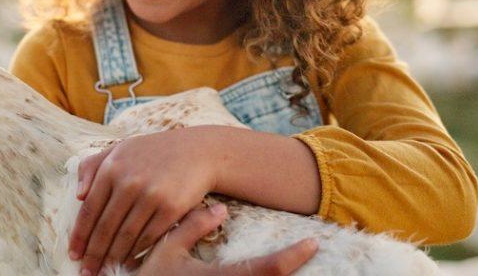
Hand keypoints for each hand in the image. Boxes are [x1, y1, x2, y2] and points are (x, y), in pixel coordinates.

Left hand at [69, 128, 217, 275]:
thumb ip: (94, 165)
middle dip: (94, 254)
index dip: (79, 235)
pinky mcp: (171, 208)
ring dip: (113, 258)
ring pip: (125, 236)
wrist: (198, 152)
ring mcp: (150, 195)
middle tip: (87, 271)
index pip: (89, 209)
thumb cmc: (155, 152)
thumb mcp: (122, 149)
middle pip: (105, 227)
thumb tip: (78, 195)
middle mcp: (129, 181)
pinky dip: (136, 254)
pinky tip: (129, 262)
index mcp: (112, 167)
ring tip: (105, 271)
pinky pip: (148, 238)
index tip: (74, 253)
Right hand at [139, 203, 318, 274]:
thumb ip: (192, 228)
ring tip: (294, 255)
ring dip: (278, 273)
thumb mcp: (166, 250)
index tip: (312, 242)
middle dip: (293, 266)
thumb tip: (220, 208)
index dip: (293, 257)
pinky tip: (267, 268)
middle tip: (311, 247)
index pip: (267, 270)